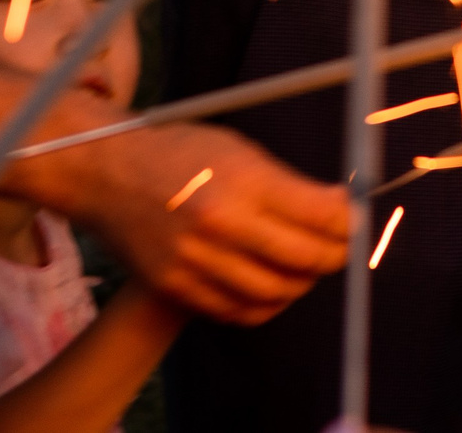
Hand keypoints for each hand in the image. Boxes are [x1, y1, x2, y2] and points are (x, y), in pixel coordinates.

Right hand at [24, 119, 348, 323]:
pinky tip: (273, 286)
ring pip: (276, 293)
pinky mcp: (177, 286)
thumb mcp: (238, 149)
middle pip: (305, 259)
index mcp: (242, 180)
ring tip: (306, 265)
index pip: (321, 216)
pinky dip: (266, 305)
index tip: (356, 219)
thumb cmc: (177, 152)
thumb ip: (288, 183)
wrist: (104, 172)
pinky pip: (237, 312)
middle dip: (336, 255)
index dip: (351, 222)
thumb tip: (340, 207)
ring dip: (302, 283)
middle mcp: (220, 224)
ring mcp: (196, 260)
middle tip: (341, 245)